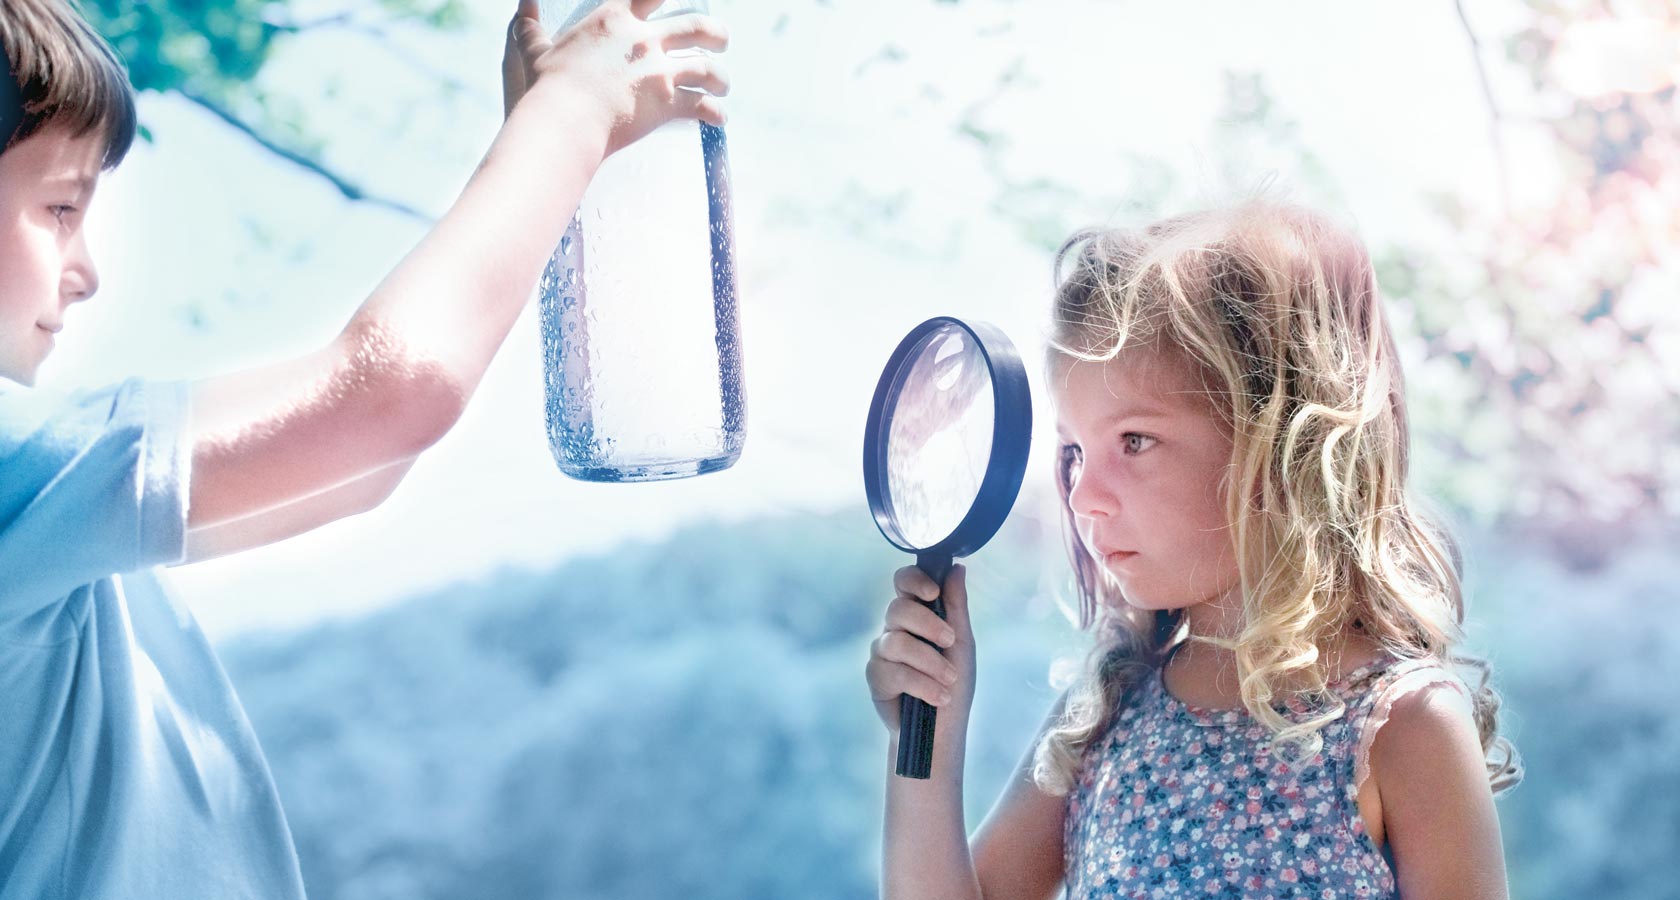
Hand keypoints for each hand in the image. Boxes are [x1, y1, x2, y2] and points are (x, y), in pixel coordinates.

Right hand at [503, 0, 729, 154]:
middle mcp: (643, 39)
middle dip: (715, 32)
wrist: (563, 120)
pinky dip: (715, 112)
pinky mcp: (668, 103)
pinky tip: (719, 118)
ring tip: (723, 85)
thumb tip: (522, 6)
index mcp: (614, 19)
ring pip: (707, 67)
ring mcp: (659, 71)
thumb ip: (529, 27)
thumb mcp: (534, 51)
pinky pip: (703, 106)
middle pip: (695, 25)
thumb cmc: (546, 87)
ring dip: (720, 76)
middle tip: (721, 40)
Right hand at [865, 564, 976, 734]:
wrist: (944, 728)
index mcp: (916, 614)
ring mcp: (882, 652)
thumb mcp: (962, 643)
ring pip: (897, 642)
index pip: (904, 582)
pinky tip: (938, 697)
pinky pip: (894, 671)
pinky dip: (922, 684)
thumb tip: (956, 568)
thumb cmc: (954, 683)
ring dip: (930, 662)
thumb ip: (956, 606)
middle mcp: (895, 628)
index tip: (933, 593)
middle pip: (898, 609)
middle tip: (950, 642)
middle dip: (929, 625)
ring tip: (949, 680)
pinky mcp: (875, 676)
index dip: (913, 581)